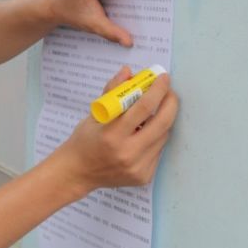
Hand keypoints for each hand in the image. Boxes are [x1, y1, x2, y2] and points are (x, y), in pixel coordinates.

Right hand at [55, 67, 178, 196]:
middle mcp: (127, 152)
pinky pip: (158, 150)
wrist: (77, 173)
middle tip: (170, 92)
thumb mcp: (94, 114)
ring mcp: (138, 167)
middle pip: (162, 122)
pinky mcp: (144, 176)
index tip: (163, 78)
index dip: (157, 90)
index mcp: (112, 134)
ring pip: (163, 136)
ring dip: (163, 120)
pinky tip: (146, 134)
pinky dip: (156, 138)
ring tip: (156, 111)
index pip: (143, 108)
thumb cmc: (84, 140)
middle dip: (170, 103)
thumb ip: (112, 92)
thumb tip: (128, 71)